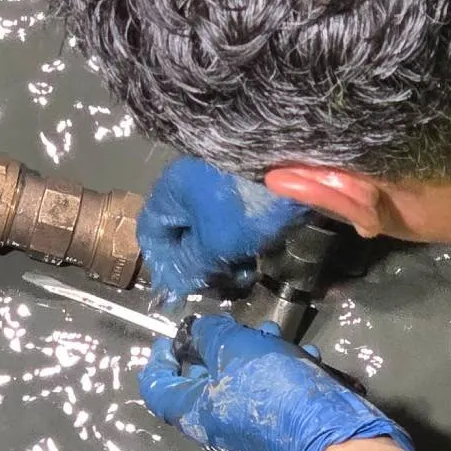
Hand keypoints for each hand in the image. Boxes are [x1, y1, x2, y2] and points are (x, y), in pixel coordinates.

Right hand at [137, 156, 306, 301]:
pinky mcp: (249, 186)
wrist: (300, 164)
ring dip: (225, 259)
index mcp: (171, 190)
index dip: (163, 265)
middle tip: (221, 283)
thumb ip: (189, 268)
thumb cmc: (247, 205)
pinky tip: (257, 255)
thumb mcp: (214, 245)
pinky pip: (234, 222)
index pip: (151, 234)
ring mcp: (221, 183)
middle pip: (184, 236)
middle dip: (202, 266)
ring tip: (244, 271)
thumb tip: (174, 285)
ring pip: (211, 232)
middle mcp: (191, 183)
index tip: (185, 286)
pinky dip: (242, 243)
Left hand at [139, 315, 414, 450]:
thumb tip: (193, 332)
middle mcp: (215, 428)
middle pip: (203, 382)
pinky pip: (269, 397)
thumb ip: (207, 335)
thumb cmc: (273, 388)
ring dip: (257, 354)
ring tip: (279, 337)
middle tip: (241, 328)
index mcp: (193, 414)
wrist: (330, 435)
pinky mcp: (278, 433)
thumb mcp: (234, 348)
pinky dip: (282, 373)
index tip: (176, 335)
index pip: (156, 388)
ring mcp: (247, 434)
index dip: (160, 358)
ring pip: (241, 384)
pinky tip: (305, 358)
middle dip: (222, 346)